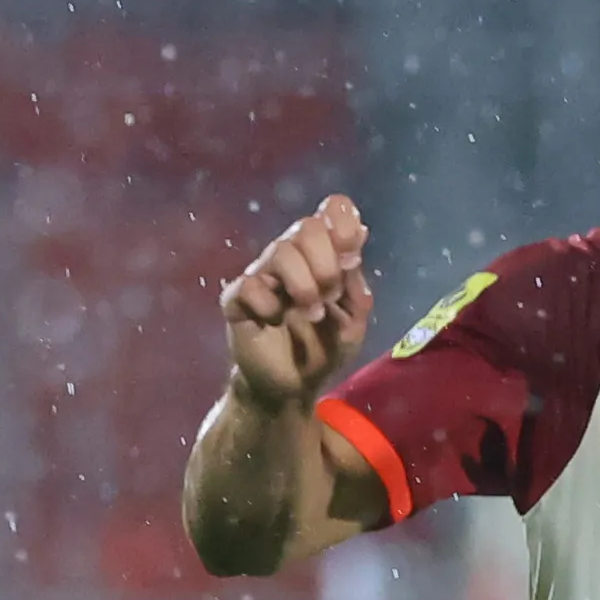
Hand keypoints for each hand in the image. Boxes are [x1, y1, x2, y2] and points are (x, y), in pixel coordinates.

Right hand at [220, 195, 374, 409]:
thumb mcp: (353, 321)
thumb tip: (362, 233)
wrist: (292, 388)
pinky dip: (270, 303)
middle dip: (326, 263)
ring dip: (304, 285)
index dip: (342, 222)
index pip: (331, 210)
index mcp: (321, 255)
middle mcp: (290, 258)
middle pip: (307, 226)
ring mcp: (262, 276)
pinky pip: (249, 284)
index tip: (351, 257)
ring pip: (280, 251)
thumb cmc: (322, 350)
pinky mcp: (237, 301)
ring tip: (313, 313)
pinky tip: (276, 320)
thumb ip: (358, 283)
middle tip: (331, 295)